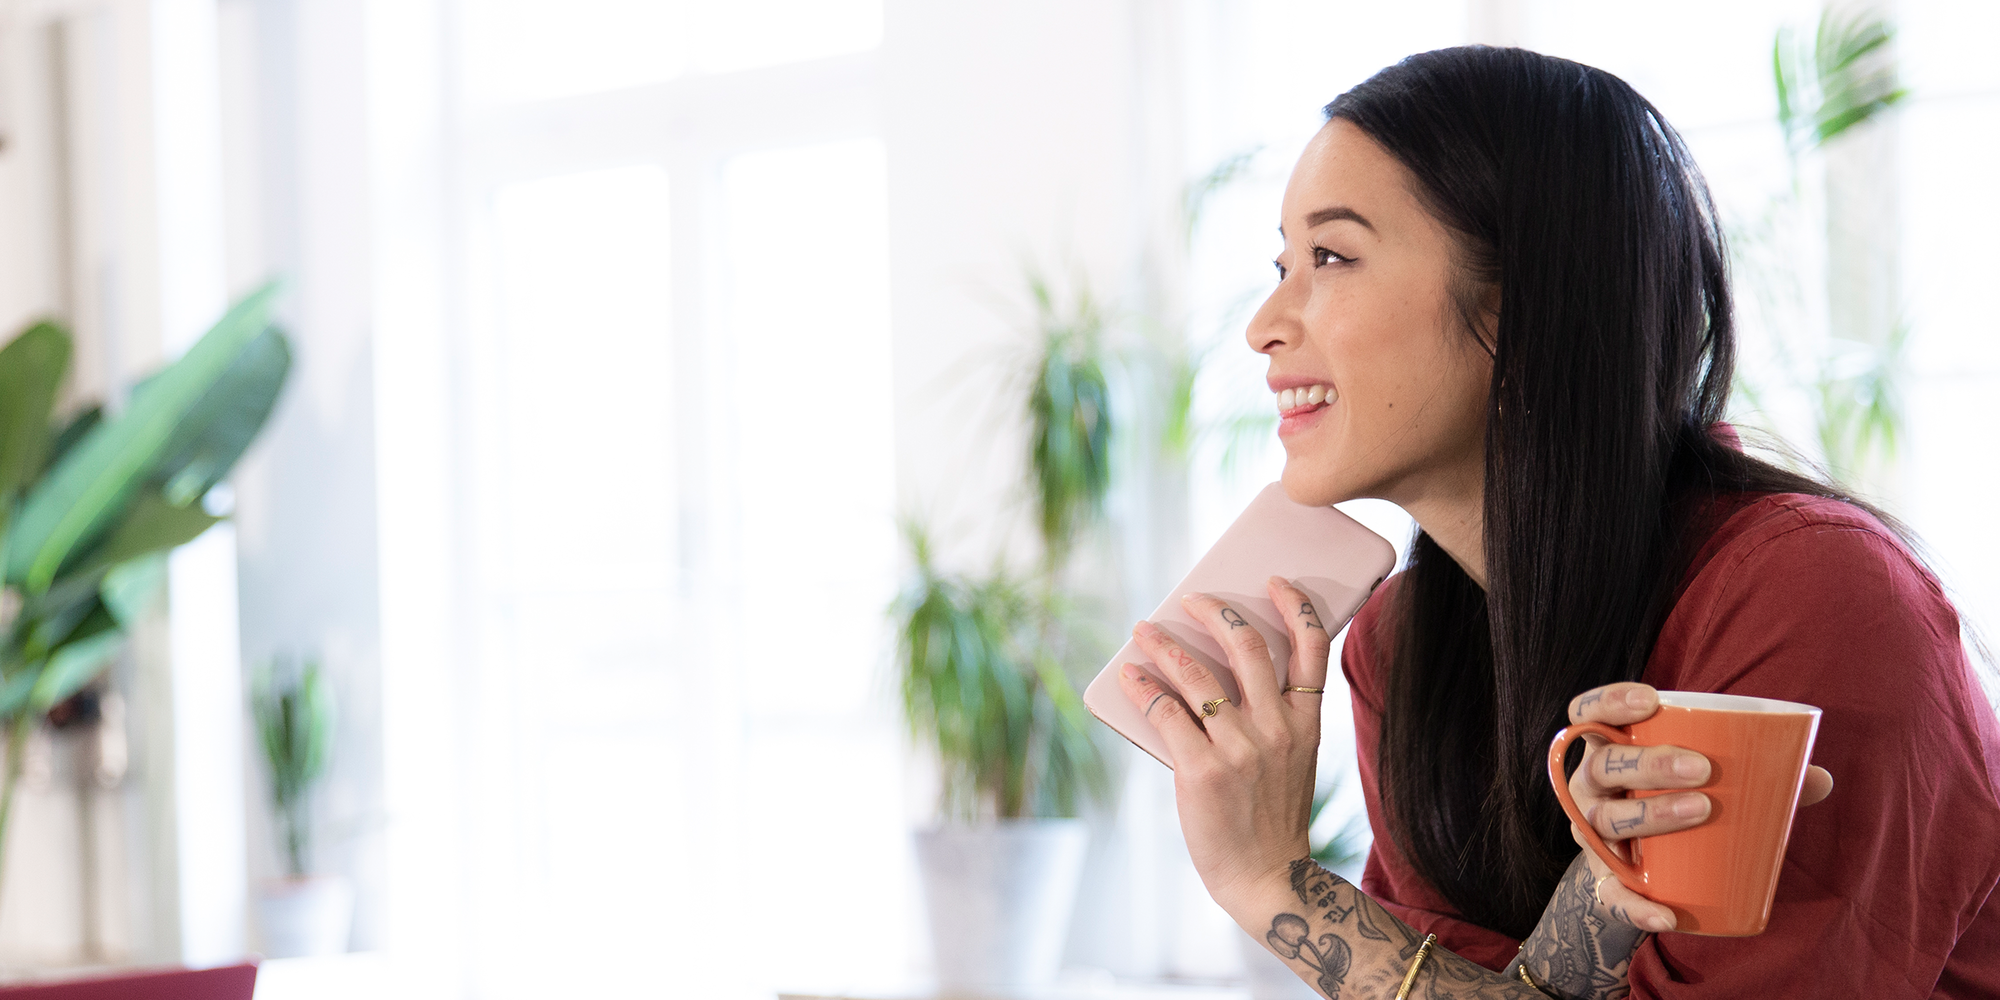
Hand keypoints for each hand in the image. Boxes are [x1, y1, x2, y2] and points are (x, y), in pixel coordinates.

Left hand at [1115, 578, 1329, 908]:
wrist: (1266, 877)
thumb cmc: (1270, 816)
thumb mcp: (1293, 761)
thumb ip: (1270, 718)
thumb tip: (1213, 671)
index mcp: (1305, 723)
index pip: (1312, 648)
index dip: (1295, 606)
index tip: (1275, 581)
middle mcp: (1276, 729)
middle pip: (1247, 647)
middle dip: (1214, 611)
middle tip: (1190, 598)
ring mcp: (1239, 749)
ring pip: (1197, 675)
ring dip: (1164, 644)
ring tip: (1143, 631)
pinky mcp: (1202, 770)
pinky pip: (1166, 711)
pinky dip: (1143, 687)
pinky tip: (1129, 676)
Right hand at [1565, 682, 1834, 930]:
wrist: (1650, 868)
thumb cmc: (1680, 801)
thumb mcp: (1706, 780)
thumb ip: (1758, 774)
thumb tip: (1819, 777)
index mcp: (1608, 750)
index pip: (1588, 715)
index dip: (1608, 702)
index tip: (1651, 702)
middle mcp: (1591, 788)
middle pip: (1603, 766)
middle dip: (1649, 764)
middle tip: (1702, 770)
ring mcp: (1594, 834)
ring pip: (1606, 821)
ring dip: (1649, 816)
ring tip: (1700, 812)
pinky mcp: (1605, 881)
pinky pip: (1612, 895)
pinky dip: (1638, 905)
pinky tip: (1668, 914)